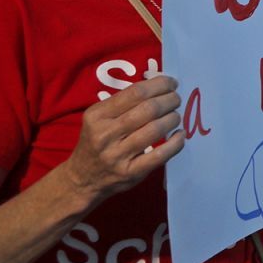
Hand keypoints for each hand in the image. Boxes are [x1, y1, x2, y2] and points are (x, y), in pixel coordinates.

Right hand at [62, 76, 183, 202]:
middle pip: (149, 109)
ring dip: (173, 118)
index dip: (159, 84)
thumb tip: (162, 84)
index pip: (135, 92)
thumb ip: (125, 102)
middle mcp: (105, 134)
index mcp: (97, 115)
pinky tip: (179, 135)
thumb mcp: (100, 118)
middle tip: (176, 99)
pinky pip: (160, 155)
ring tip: (175, 116)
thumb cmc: (97, 141)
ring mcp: (117, 155)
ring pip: (155, 129)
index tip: (171, 84)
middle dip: (170, 100)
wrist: (83, 179)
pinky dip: (176, 142)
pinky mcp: (130, 172)